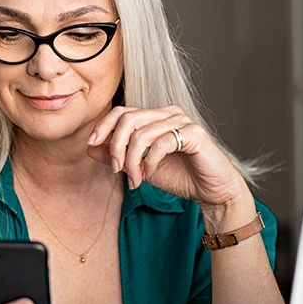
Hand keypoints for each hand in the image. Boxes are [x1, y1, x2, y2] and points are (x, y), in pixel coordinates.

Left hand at [86, 105, 251, 212]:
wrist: (211, 192)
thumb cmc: (179, 177)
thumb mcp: (140, 168)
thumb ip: (117, 156)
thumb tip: (91, 147)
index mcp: (155, 117)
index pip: (122, 111)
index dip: (103, 126)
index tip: (92, 144)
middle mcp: (168, 114)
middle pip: (128, 118)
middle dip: (116, 146)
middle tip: (117, 170)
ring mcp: (183, 121)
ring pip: (142, 133)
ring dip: (132, 160)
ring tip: (136, 179)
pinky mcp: (195, 134)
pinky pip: (161, 143)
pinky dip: (150, 161)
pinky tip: (150, 174)